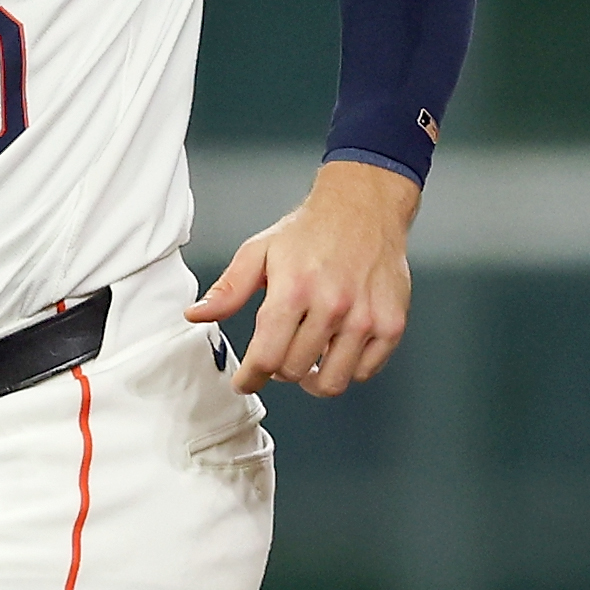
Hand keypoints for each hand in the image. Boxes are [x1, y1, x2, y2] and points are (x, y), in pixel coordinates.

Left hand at [191, 159, 419, 396]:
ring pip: (333, 381)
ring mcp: (365, 317)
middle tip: (278, 355)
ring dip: (314, 378)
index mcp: (294, 290)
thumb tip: (197, 315)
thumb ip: (228, 289)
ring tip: (307, 359)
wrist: (363, 208)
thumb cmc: (311, 230)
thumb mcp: (258, 252)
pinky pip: (365, 371)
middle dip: (279, 370)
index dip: (250, 378)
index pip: (267, 357)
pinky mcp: (392, 323)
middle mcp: (332, 306)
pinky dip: (347, 370)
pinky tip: (336, 351)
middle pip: (295, 371)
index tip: (246, 382)